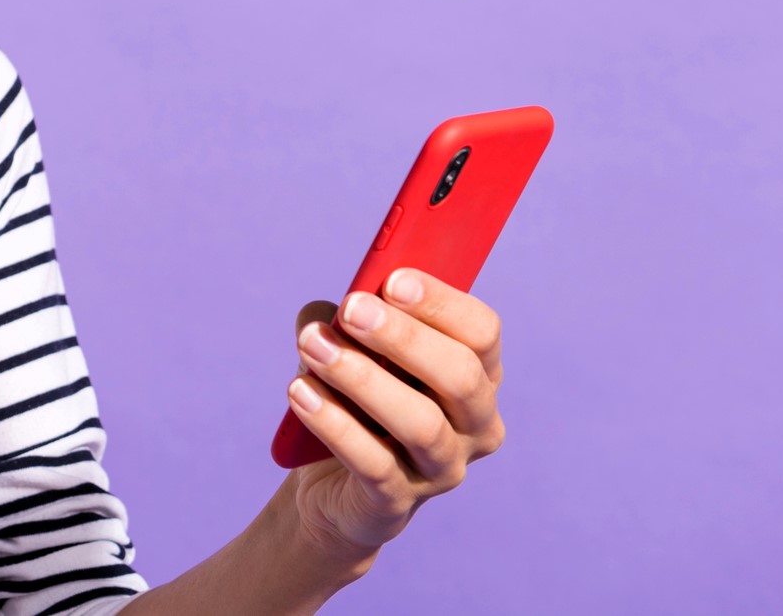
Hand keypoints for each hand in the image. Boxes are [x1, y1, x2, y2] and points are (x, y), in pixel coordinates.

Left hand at [282, 269, 505, 556]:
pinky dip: (334, 423)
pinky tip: (300, 392)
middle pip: (459, 375)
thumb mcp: (351, 348)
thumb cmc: (353, 398)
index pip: (482, 332)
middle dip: (403, 337)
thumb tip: (329, 311)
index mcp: (478, 374)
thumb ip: (344, 320)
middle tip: (351, 309)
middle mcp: (476, 425)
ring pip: (420, 423)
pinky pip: (373, 463)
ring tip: (313, 345)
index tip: (392, 279)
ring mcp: (443, 469)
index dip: (441, 303)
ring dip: (361, 377)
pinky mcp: (399, 502)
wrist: (331, 483)